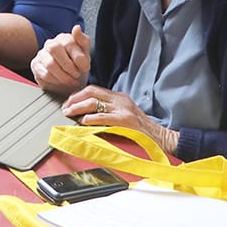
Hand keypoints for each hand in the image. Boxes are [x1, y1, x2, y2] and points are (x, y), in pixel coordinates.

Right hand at [31, 25, 90, 93]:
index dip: (78, 57)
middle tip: (76, 74)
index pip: (69, 43)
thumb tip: (76, 28)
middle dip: (69, 66)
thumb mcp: (85, 54)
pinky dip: (56, 80)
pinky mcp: (36, 65)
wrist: (69, 78)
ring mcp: (41, 54)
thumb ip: (83, 40)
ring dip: (64, 76)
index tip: (85, 67)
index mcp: (64, 38)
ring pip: (50, 64)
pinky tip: (61, 81)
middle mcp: (51, 44)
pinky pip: (44, 74)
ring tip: (71, 80)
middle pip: (55, 50)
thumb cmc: (77, 64)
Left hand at [63, 86, 178, 154]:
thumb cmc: (140, 129)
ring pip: (94, 102)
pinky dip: (90, 118)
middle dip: (75, 98)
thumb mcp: (124, 114)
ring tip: (69, 113)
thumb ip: (109, 110)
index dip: (78, 94)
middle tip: (65, 108)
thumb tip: (86, 113)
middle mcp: (120, 99)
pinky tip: (83, 121)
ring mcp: (123, 109)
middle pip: (91, 92)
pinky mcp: (125, 120)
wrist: (160, 137)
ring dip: (78, 107)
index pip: (93, 89)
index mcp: (119, 96)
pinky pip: (103, 116)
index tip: (68, 102)